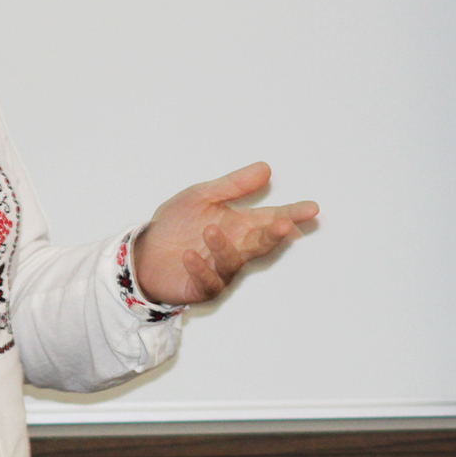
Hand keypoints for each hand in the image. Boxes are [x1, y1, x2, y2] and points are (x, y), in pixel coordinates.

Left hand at [133, 162, 318, 305]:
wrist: (143, 251)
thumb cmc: (175, 225)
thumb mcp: (201, 196)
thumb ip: (233, 186)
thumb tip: (266, 168)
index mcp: (239, 225)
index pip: (271, 218)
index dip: (292, 214)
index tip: (312, 208)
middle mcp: (236, 248)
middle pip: (261, 243)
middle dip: (275, 235)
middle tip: (286, 225)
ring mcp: (221, 270)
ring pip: (234, 262)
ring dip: (225, 247)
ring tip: (211, 230)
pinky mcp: (202, 288)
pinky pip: (207, 280)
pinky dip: (201, 268)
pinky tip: (190, 256)